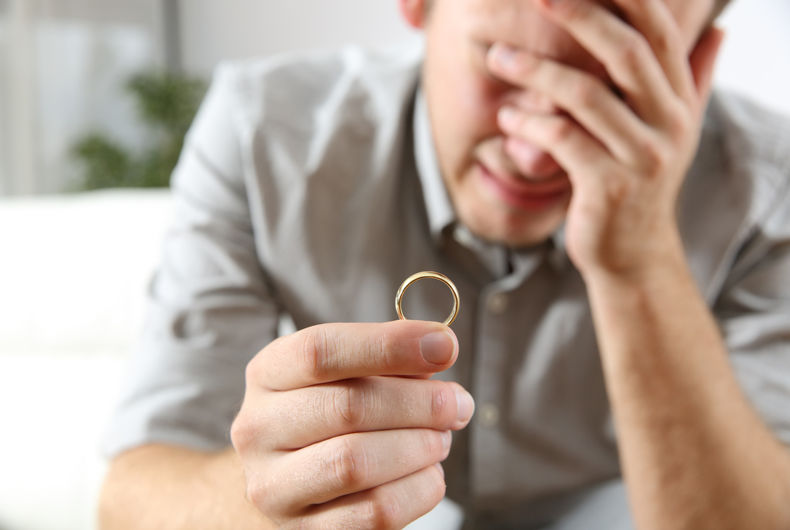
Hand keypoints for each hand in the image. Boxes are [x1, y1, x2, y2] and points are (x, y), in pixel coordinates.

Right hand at [231, 320, 473, 527]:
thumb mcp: (342, 376)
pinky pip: (374, 512)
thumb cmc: (326, 417)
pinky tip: (429, 473)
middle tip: (458, 404)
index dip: (389, 345)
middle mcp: (258, 429)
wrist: (285, 482)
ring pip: (356, 462)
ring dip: (418, 447)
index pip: (321, 351)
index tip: (446, 345)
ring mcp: (273, 486)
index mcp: (268, 374)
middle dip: (420, 403)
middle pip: (347, 407)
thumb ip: (387, 361)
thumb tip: (440, 350)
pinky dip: (418, 489)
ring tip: (441, 439)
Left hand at [487, 0, 723, 279]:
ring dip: (535, 71)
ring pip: (584, 95)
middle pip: (625, 52)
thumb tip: (718, 31)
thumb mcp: (672, 132)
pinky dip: (528, 123)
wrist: (632, 252)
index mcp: (678, 102)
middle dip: (579, 15)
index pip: (659, 33)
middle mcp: (669, 125)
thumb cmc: (637, 183)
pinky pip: (562, 139)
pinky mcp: (609, 187)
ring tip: (498, 58)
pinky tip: (507, 117)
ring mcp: (642, 157)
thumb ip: (692, 81)